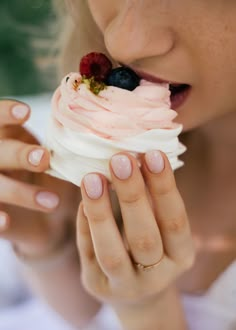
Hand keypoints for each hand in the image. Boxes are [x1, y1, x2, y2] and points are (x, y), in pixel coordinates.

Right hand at [0, 100, 78, 256]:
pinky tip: (6, 220)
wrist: (46, 217)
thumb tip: (98, 136)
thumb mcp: (54, 157)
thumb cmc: (50, 176)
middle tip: (44, 159)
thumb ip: (62, 147)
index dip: (6, 113)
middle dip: (20, 154)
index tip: (26, 112)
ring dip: (20, 191)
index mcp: (7, 138)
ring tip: (53, 201)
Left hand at [76, 151, 194, 306]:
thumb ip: (153, 201)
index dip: (164, 188)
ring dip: (100, 212)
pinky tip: (83, 200)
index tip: (153, 154)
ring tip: (91, 178)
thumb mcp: (162, 228)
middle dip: (132, 196)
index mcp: (181, 257)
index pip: (175, 221)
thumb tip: (135, 158)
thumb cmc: (153, 245)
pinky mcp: (96, 285)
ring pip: (111, 252)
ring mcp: (124, 285)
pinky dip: (85, 224)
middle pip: (144, 238)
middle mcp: (156, 276)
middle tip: (120, 159)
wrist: (138, 290)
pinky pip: (87, 253)